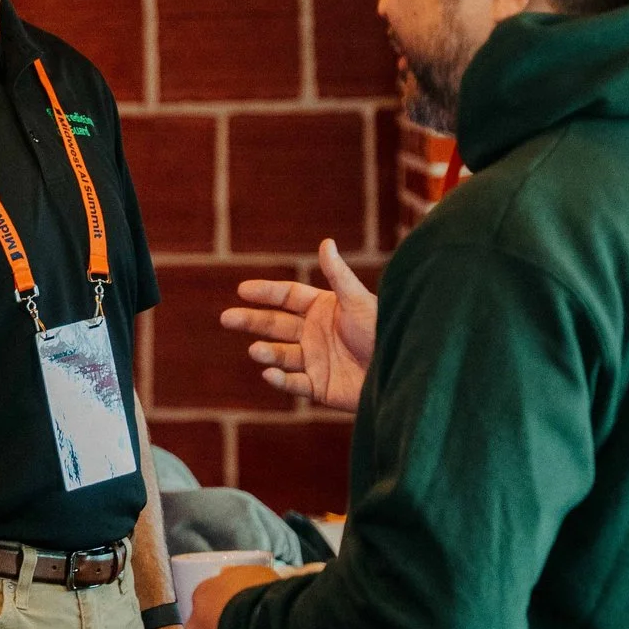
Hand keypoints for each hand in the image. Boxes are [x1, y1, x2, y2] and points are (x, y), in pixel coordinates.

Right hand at [221, 239, 376, 411]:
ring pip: (280, 354)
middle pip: (275, 324)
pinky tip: (268, 373)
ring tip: (256, 350)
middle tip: (226, 318)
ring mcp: (314, 360)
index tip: (242, 290)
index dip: (265, 292)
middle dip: (251, 320)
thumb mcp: (359, 301)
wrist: (401, 371)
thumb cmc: (384, 331)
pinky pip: (293, 383)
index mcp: (323, 309)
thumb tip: (326, 242)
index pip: (287, 297)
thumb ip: (338, 276)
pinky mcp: (318, 386)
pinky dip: (280, 379)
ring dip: (266, 352)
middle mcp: (314, 333)